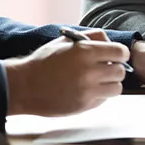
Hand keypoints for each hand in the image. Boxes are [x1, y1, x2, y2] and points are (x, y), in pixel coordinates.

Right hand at [2, 29, 128, 116]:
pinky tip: (87, 90)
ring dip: (110, 84)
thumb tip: (109, 41)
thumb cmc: (44, 61)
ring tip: (98, 81)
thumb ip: (90, 37)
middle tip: (105, 68)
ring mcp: (87, 91)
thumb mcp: (65, 41)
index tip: (116, 55)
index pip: (120, 52)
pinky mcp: (83, 106)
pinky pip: (103, 100)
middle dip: (114, 69)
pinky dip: (100, 95)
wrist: (24, 86)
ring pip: (116, 88)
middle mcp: (89, 72)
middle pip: (120, 72)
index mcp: (85, 52)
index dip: (120, 53)